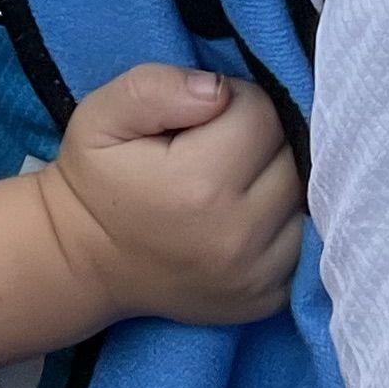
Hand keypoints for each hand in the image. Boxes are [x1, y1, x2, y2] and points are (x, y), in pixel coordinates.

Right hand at [34, 63, 301, 326]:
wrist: (85, 260)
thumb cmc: (97, 180)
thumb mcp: (100, 117)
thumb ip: (154, 88)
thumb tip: (219, 89)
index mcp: (198, 184)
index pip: (261, 114)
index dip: (234, 103)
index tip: (201, 120)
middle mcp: (237, 234)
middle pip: (290, 156)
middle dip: (259, 142)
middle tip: (215, 151)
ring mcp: (257, 275)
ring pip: (303, 200)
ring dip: (276, 183)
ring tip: (231, 184)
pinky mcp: (269, 299)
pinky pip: (303, 244)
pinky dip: (282, 225)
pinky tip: (244, 219)